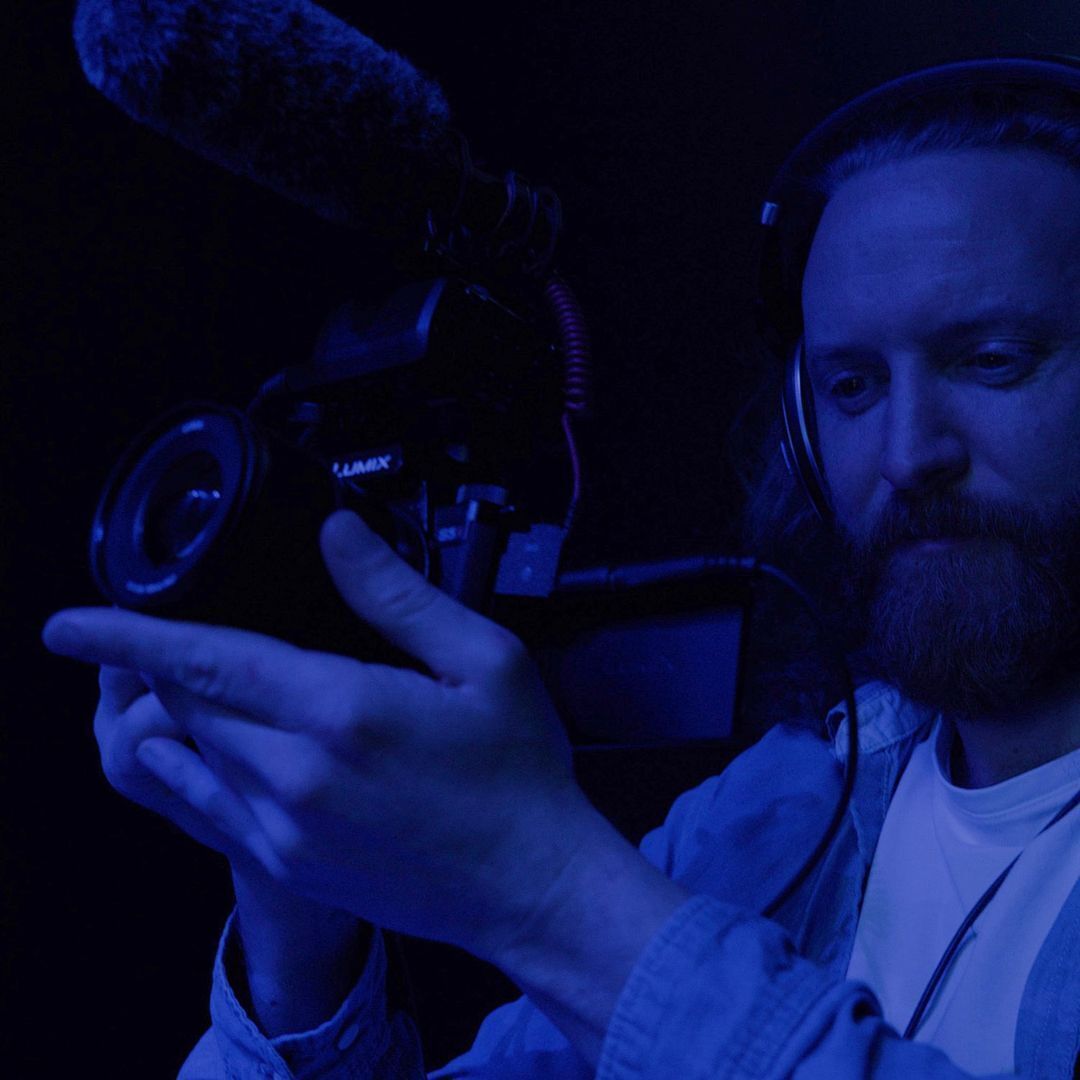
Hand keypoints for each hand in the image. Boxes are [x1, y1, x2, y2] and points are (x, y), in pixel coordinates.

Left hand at [44, 510, 596, 961]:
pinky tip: (217, 746)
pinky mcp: (284, 864)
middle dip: (172, 663)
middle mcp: (293, 776)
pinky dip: (193, 764)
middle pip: (187, 702)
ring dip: (185, 711)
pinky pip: (205, 805)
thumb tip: (337, 534)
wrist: (527, 883)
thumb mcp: (483, 660)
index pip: (207, 659)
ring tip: (214, 685)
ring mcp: (281, 829)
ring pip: (190, 753)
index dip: (128, 636)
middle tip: (192, 633)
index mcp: (340, 712)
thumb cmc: (515, 770)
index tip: (69, 624)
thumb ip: (397, 594)